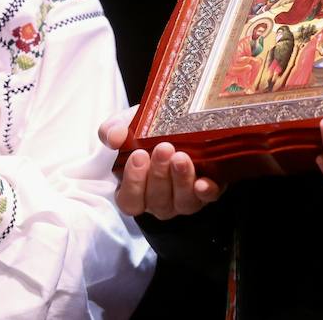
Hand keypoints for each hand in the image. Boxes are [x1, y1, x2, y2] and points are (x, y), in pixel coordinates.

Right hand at [98, 106, 223, 218]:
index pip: (130, 200)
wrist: (181, 120)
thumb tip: (114, 137)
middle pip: (157, 201)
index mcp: (136, 190)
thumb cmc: (148, 129)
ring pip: (182, 202)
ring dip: (181, 180)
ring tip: (181, 156)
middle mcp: (160, 201)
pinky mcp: (208, 191)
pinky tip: (203, 182)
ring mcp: (184, 198)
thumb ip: (115, 130)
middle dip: (159, 174)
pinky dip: (206, 191)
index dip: (133, 182)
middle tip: (163, 148)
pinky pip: (208, 198)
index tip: (138, 155)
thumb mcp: (128, 125)